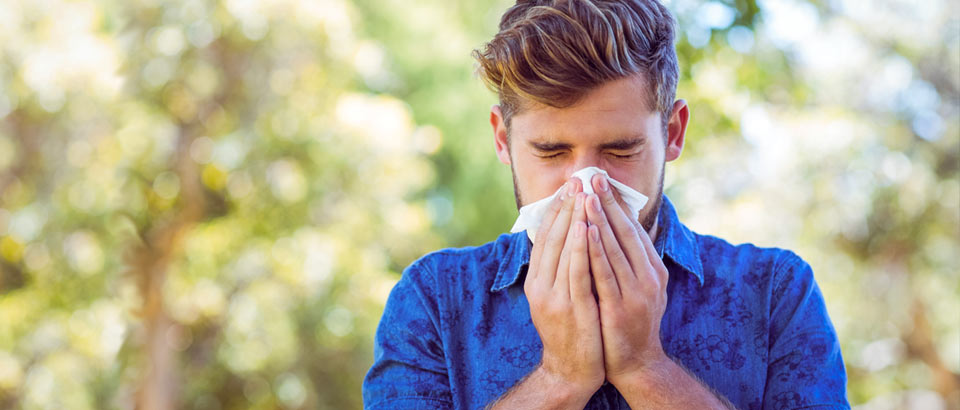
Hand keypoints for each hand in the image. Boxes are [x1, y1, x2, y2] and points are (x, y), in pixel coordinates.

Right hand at [523, 177, 604, 398]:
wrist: (570, 370)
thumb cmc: (571, 330)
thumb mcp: (557, 295)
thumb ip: (559, 269)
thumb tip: (567, 237)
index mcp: (536, 280)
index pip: (545, 237)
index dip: (557, 209)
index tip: (569, 185)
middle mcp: (540, 285)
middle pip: (552, 238)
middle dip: (566, 207)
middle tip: (577, 180)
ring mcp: (554, 297)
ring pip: (563, 250)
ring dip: (573, 219)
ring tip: (582, 194)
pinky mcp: (570, 308)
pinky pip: (576, 272)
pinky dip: (579, 248)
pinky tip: (586, 228)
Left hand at [584, 174, 669, 385]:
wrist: (636, 364)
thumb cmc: (629, 322)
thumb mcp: (635, 287)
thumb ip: (627, 261)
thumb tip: (611, 228)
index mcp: (652, 269)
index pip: (633, 228)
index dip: (616, 203)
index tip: (601, 180)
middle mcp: (649, 276)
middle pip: (626, 232)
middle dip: (607, 202)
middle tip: (592, 176)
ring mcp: (637, 292)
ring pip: (615, 248)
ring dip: (599, 220)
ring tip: (585, 196)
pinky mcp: (621, 307)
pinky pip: (605, 273)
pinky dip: (595, 250)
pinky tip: (584, 232)